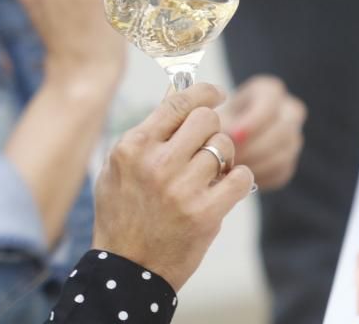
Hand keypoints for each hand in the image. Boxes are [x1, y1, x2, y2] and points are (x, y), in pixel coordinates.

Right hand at [92, 83, 254, 291]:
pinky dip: (239, 179)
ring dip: (224, 157)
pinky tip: (226, 186)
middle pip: (206, 119)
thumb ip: (145, 132)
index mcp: (133, 146)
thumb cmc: (121, 212)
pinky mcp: (205, 213)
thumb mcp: (116, 166)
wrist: (128, 267)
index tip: (216, 93)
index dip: (204, 92)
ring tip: (211, 172)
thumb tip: (176, 93)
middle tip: (207, 143)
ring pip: (225, 147)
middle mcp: (157, 163)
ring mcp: (182, 188)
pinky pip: (241, 178)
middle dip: (212, 128)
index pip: (178, 103)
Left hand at [220, 74, 305, 190]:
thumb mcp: (210, 109)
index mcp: (269, 91)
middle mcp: (288, 112)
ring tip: (231, 168)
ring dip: (255, 163)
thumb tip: (216, 135)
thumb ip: (215, 118)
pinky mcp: (289, 162)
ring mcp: (292, 137)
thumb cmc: (211, 117)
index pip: (271, 103)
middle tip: (230, 156)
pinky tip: (238, 177)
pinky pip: (280, 171)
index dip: (253, 121)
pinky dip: (259, 175)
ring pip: (283, 153)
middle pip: (283, 130)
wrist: (220, 135)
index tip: (232, 134)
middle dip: (254, 146)